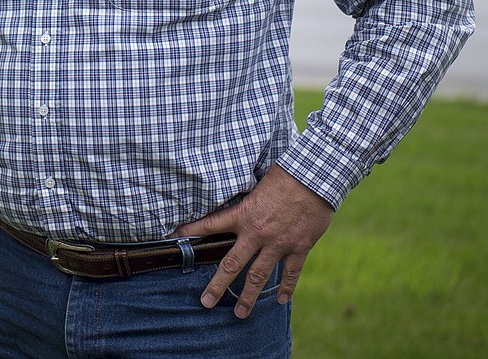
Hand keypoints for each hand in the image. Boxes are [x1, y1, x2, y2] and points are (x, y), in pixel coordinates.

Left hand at [172, 164, 333, 317]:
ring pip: (259, 276)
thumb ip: (246, 201)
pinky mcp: (299, 247)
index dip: (191, 231)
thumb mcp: (256, 184)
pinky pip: (291, 273)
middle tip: (206, 302)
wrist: (314, 177)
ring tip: (241, 313)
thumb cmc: (284, 175)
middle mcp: (257, 233)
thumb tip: (236, 205)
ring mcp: (278, 243)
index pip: (210, 225)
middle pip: (232, 264)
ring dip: (249, 297)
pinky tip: (280, 300)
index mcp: (243, 214)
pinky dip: (286, 288)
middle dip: (218, 285)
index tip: (174, 237)